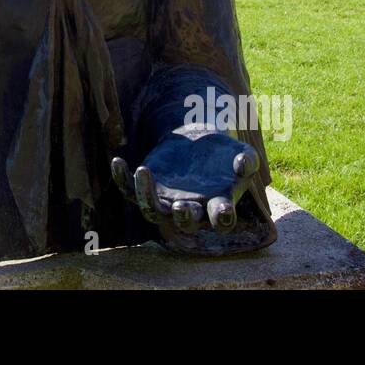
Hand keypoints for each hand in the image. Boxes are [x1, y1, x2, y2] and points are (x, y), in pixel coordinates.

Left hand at [111, 124, 260, 240]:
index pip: (222, 221)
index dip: (223, 218)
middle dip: (183, 217)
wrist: (199, 142)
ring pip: (152, 211)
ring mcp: (166, 201)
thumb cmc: (224, 153)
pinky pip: (128, 190)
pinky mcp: (147, 189)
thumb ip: (247, 159)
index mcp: (218, 204)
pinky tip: (117, 160)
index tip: (223, 207)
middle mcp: (191, 209)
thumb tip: (243, 163)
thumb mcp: (241, 153)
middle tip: (181, 205)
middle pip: (185, 223)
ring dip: (146, 196)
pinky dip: (121, 178)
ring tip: (144, 171)